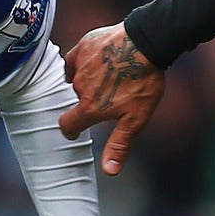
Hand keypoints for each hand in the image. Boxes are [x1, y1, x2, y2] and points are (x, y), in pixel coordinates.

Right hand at [59, 23, 163, 176]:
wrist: (147, 43)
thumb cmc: (144, 82)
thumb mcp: (135, 120)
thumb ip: (119, 145)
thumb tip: (109, 172)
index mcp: (90, 108)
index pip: (67, 125)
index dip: (71, 129)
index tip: (76, 129)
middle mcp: (79, 87)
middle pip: (76, 100)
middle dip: (87, 101)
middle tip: (107, 96)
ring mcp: (80, 65)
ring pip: (76, 79)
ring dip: (87, 81)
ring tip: (110, 77)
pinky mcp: (83, 46)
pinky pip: (76, 58)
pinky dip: (84, 62)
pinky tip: (100, 60)